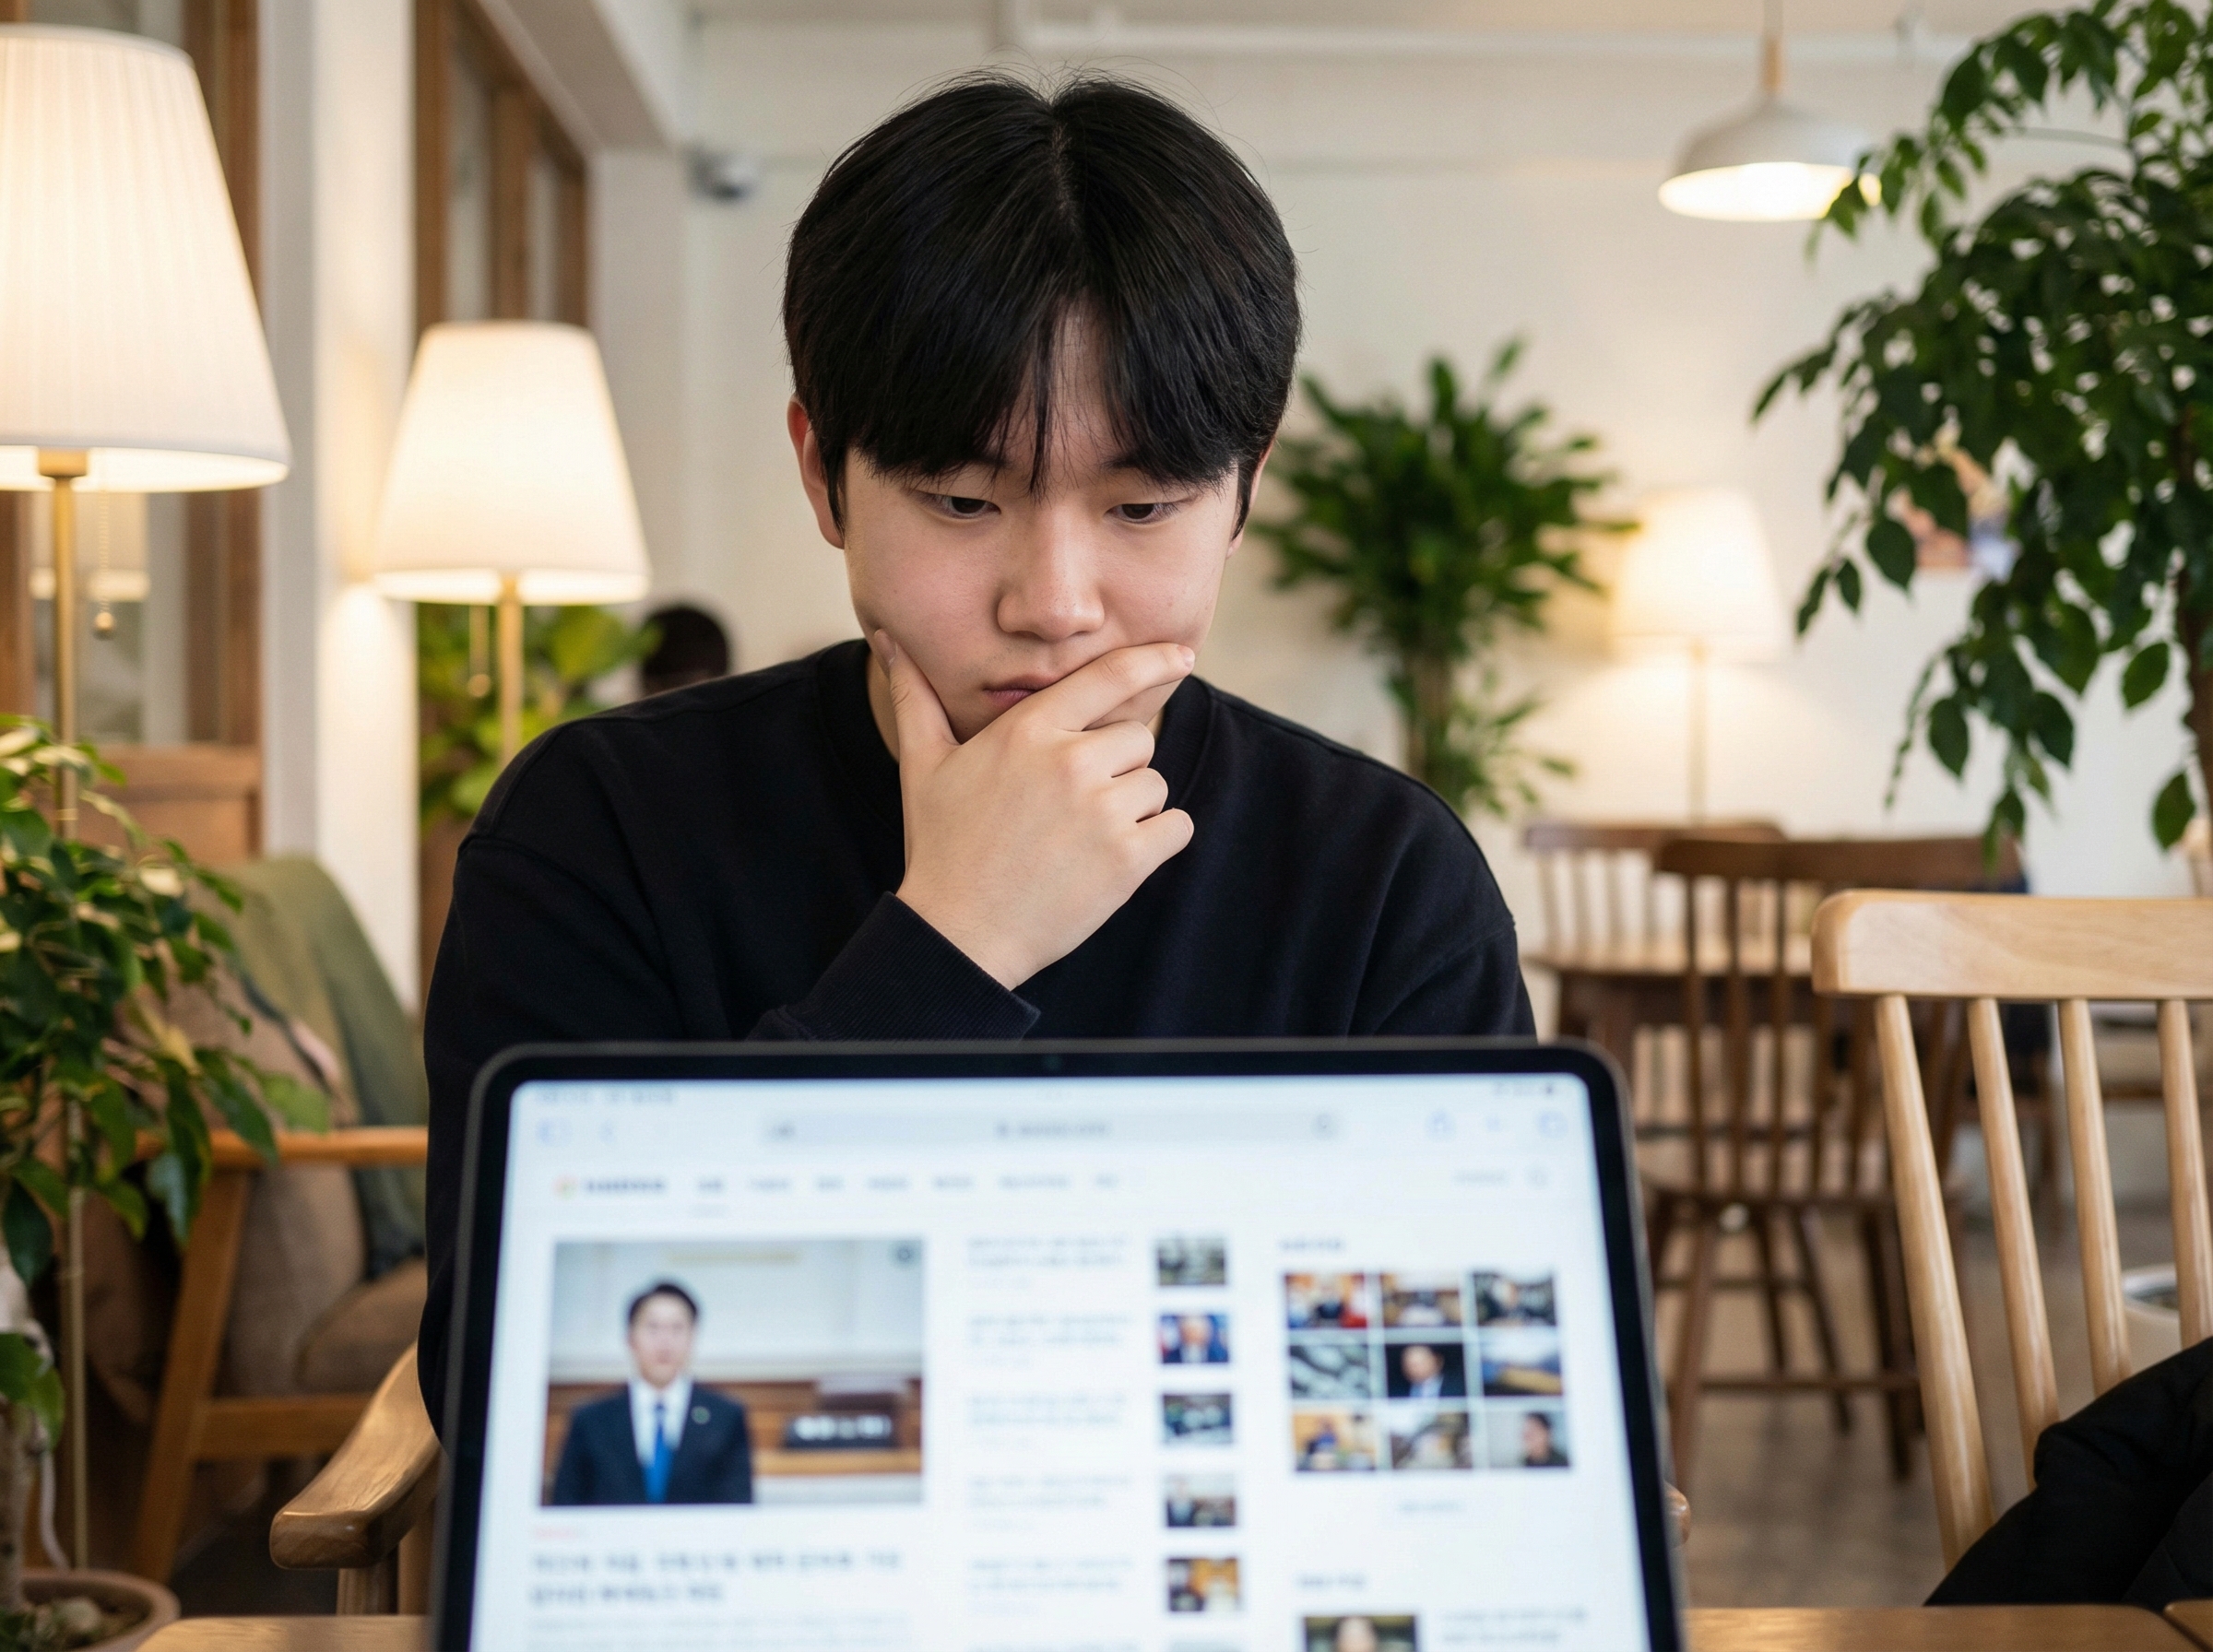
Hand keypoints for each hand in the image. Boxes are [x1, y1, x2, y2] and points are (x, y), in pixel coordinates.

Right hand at [879, 635, 1196, 988]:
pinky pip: (1176, 827)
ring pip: (1156, 785)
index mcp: (1026, 730)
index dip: (1153, 660)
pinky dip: (1157, 842)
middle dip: (1117, 766)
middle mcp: (1069, 762)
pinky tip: (1112, 859)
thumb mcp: (922, 764)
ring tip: (1080, 839)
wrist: (958, 934)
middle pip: (1138, 737)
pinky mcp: (1127, 859)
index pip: (1109, 676)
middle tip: (1072, 807)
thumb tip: (887, 639)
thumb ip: (914, 696)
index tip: (1181, 656)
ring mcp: (1101, 811)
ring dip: (1132, 809)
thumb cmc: (941, 846)